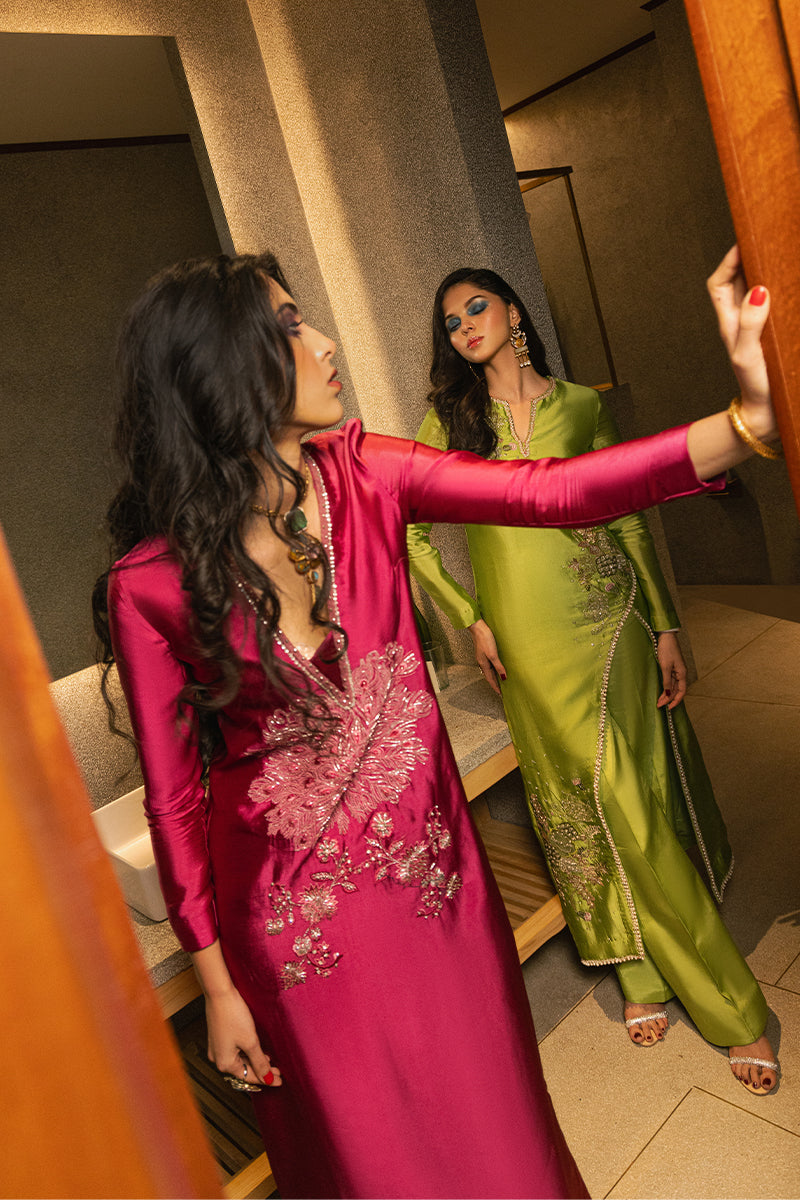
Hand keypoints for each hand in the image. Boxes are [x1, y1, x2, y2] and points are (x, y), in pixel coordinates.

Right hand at [205, 985, 281, 1087]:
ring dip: (254, 1062)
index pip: (248, 1077)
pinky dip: (247, 1054)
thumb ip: (260, 1062)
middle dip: (260, 1072)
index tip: (279, 1081)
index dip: (265, 1079)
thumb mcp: (251, 1041)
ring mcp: (217, 1048)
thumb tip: (267, 1078)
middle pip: (243, 1070)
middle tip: (278, 1073)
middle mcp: (218, 1058)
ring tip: (271, 1063)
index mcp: (224, 1063)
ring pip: (239, 1061)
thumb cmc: (233, 1015)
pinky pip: (235, 1052)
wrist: (220, 994)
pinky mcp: (219, 1038)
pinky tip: (258, 1052)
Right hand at [469, 619, 506, 694]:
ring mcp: (483, 656)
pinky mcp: (484, 651)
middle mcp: (482, 661)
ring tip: (500, 680)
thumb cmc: (485, 640)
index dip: (495, 686)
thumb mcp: (493, 655)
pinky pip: (490, 663)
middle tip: (500, 689)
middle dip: (494, 682)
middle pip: (489, 675)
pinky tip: (497, 666)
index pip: (490, 679)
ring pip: (489, 669)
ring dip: (494, 675)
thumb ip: (498, 666)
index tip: (500, 694)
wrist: (478, 628)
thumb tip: (503, 677)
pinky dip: (494, 668)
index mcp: (483, 664)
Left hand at [655, 631, 686, 709]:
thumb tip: (668, 694)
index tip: (668, 708)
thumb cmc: (666, 649)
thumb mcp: (665, 666)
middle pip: (676, 690)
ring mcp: (676, 670)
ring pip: (673, 686)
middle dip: (668, 699)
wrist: (665, 636)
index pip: (681, 691)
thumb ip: (667, 681)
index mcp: (682, 673)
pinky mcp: (671, 667)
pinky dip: (666, 687)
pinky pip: (670, 680)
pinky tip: (661, 691)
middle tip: (659, 705)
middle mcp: (681, 673)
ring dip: (666, 694)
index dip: (676, 700)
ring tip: (658, 701)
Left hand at [707, 246, 774, 439]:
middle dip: (750, 258)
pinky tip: (795, 283)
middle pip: (740, 280)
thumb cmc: (754, 386)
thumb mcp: (747, 354)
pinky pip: (777, 304)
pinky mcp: (776, 332)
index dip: (727, 262)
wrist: (770, 412)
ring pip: (759, 290)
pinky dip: (783, 290)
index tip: (744, 243)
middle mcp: (742, 320)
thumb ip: (751, 323)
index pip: (719, 283)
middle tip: (769, 238)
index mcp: (730, 321)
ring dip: (768, 272)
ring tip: (784, 253)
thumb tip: (759, 288)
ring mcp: (759, 325)